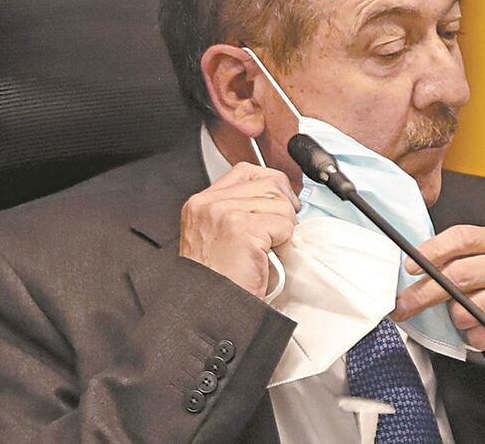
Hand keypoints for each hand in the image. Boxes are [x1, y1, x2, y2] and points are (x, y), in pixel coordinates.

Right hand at [179, 162, 298, 297]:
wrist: (210, 311)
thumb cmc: (219, 282)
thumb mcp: (218, 237)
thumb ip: (238, 211)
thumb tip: (277, 196)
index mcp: (201, 203)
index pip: (246, 172)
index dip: (270, 185)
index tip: (279, 204)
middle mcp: (209, 204)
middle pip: (268, 183)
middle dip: (283, 207)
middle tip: (279, 233)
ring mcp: (224, 213)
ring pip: (280, 202)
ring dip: (284, 228)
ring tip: (268, 248)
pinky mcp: (242, 229)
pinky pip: (284, 223)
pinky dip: (284, 241)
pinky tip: (268, 256)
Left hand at [391, 225, 484, 359]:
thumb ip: (457, 258)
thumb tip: (415, 270)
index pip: (461, 237)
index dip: (432, 251)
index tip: (410, 267)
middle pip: (457, 276)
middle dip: (423, 294)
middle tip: (404, 305)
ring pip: (465, 311)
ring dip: (456, 318)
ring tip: (469, 314)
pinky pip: (479, 334)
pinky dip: (472, 336)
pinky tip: (484, 327)